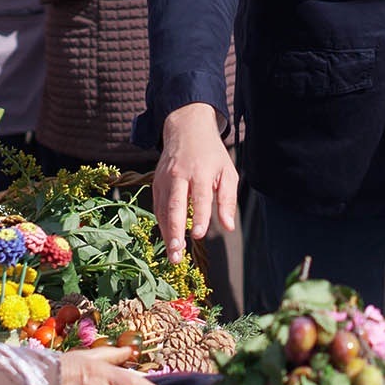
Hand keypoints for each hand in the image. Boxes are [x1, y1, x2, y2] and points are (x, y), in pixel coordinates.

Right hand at [153, 103, 236, 264]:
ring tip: (173, 255)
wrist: (186, 129)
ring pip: (163, 209)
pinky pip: (158, 206)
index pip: (200, 197)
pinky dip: (162, 224)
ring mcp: (164, 179)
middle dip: (175, 230)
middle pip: (175, 205)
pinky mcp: (156, 182)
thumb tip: (228, 226)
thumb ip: (227, 199)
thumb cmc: (211, 154)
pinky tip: (168, 239)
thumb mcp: (227, 172)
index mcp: (200, 171)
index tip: (198, 234)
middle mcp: (179, 175)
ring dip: (167, 233)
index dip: (199, 216)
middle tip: (177, 251)